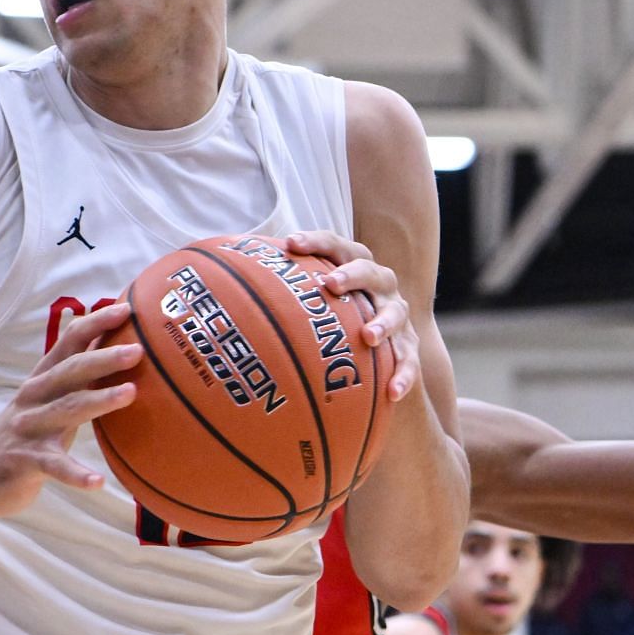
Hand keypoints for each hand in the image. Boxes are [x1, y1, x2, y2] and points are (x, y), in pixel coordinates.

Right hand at [0, 302, 140, 517]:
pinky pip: (54, 466)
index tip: (126, 309)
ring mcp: (29, 428)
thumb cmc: (25, 433)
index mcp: (43, 379)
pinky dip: (76, 474)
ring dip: (99, 400)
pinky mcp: (26, 461)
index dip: (96, 323)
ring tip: (130, 393)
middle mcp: (34, 397)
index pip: (69, 342)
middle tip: (138, 351)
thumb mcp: (48, 400)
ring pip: (66, 410)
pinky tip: (97, 482)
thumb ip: (76, 378)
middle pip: (71, 371)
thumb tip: (116, 347)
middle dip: (104, 358)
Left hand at [283, 230, 418, 400]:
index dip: (315, 241)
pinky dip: (404, 375)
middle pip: (370, 271)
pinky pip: (409, 360)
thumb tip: (224, 274)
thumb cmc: (330, 313)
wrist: (377, 340)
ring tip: (368, 337)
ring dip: (383, 323)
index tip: (290, 243)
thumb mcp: (310, 299)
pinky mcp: (408, 345)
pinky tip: (392, 393)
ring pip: (395, 313)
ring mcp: (396, 313)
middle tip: (330, 283)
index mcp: (354, 265)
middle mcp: (379, 285)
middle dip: (351, 275)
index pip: (337, 245)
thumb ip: (279, 289)